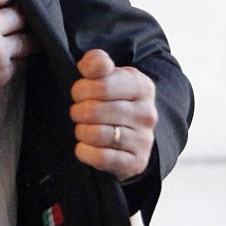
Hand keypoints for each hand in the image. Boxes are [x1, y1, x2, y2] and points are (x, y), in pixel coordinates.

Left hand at [69, 49, 156, 179]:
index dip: (81, 89)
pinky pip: (101, 157)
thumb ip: (96, 62)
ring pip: (96, 134)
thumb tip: (90, 66)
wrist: (132, 134)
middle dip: (78, 111)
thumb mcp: (107, 75)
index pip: (102, 85)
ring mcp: (144, 140)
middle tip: (79, 112)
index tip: (79, 93)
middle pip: (95, 111)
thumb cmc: (113, 99)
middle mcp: (147, 113)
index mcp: (142, 86)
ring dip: (81, 131)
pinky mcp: (137, 162)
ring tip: (83, 128)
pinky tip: (84, 146)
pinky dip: (85, 152)